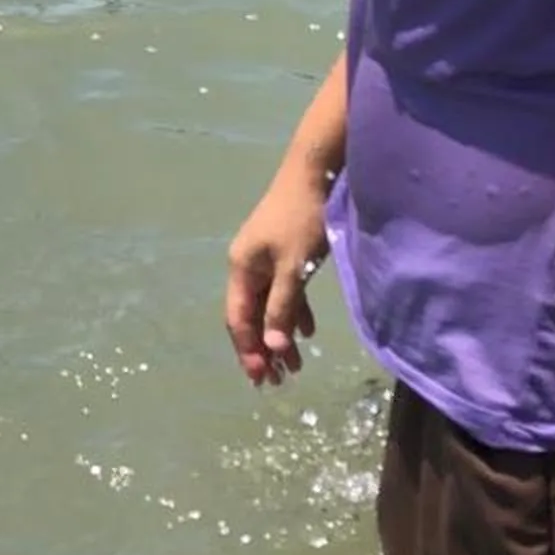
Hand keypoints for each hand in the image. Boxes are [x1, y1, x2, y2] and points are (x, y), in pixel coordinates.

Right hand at [223, 170, 330, 384]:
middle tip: (280, 382)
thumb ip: (281, 308)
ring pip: (268, 306)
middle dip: (264, 350)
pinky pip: (283, 291)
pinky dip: (293, 312)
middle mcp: (246, 265)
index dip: (248, 351)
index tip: (262, 380)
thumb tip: (272, 348)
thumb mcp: (293, 268)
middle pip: (251, 316)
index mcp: (241, 268)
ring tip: (297, 366)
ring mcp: (264, 257)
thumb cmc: (302, 220)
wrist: (314, 172)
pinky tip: (308, 331)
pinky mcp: (282, 251)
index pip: (239, 320)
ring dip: (280, 335)